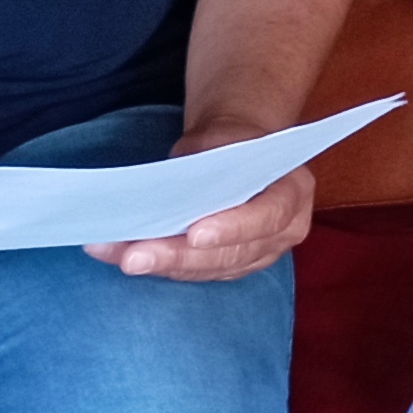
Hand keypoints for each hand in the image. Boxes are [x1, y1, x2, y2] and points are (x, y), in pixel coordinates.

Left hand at [89, 120, 317, 281]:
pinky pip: (198, 274)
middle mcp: (285, 230)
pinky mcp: (233, 268)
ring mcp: (261, 254)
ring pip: (210, 270)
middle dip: (179, 256)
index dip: (232, 228)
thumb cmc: (232, 141)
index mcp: (294, 191)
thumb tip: (167, 188)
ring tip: (118, 255)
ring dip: (162, 265)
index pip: (268, 216)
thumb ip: (206, 162)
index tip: (194, 235)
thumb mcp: (224, 137)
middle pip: (232, 254)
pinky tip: (126, 258)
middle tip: (134, 257)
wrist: (239, 151)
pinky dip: (163, 267)